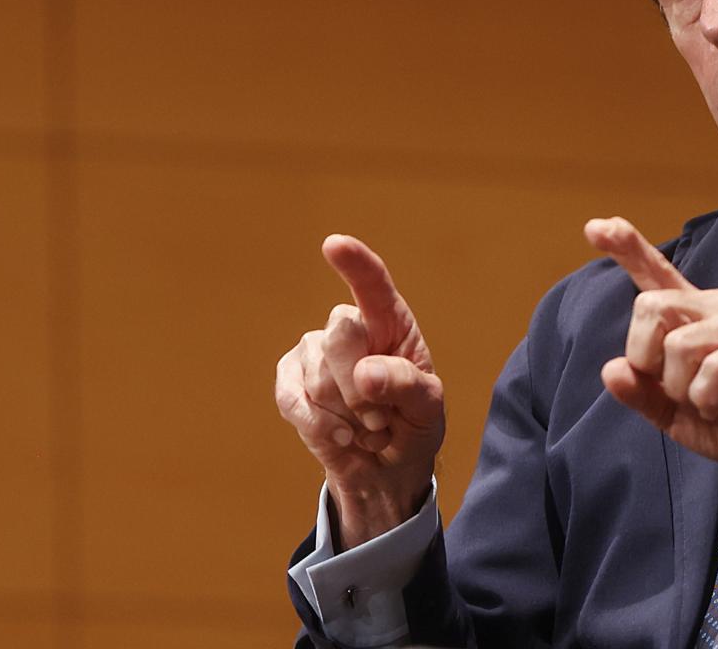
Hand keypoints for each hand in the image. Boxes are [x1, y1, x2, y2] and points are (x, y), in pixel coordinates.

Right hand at [275, 235, 444, 548]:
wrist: (384, 471)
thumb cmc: (412, 427)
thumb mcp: (428, 410)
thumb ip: (406, 386)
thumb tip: (365, 373)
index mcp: (390, 323)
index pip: (374, 285)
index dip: (355, 263)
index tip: (334, 244)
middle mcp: (349, 328)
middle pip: (341, 336)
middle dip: (362, 388)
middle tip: (382, 417)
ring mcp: (314, 352)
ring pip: (318, 378)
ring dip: (347, 418)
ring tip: (365, 429)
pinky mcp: (289, 381)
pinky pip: (293, 400)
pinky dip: (320, 427)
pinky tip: (340, 437)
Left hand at [585, 216, 717, 514]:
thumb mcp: (671, 413)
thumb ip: (639, 392)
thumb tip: (611, 369)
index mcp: (689, 316)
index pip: (655, 272)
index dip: (626, 248)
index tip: (595, 226)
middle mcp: (715, 306)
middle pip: (650, 306)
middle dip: (646, 357)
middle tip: (673, 389)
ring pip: (677, 344)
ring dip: (681, 389)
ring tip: (706, 402)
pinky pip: (710, 369)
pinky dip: (704, 400)